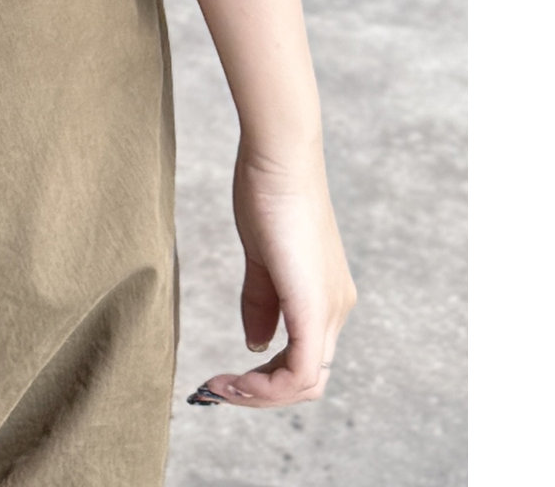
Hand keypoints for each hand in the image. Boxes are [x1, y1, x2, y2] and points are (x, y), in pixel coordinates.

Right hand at [190, 145, 356, 407]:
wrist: (278, 158)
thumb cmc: (267, 192)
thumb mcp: (261, 256)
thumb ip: (261, 302)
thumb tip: (257, 345)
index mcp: (325, 296)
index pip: (306, 359)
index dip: (268, 380)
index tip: (226, 376)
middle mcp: (336, 308)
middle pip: (309, 380)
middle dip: (262, 395)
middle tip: (218, 390)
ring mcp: (330, 308)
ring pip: (307, 382)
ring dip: (261, 395)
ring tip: (220, 388)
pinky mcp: (314, 305)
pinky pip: (302, 371)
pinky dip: (268, 387)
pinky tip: (235, 380)